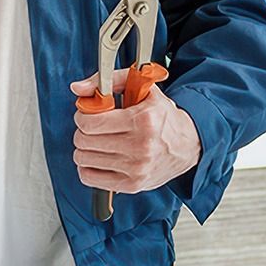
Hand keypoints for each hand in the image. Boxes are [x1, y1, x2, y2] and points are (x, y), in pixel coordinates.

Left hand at [70, 68, 202, 193]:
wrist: (188, 144)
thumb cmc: (162, 115)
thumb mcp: (142, 87)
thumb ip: (108, 80)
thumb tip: (77, 87)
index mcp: (142, 121)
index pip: (90, 122)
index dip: (82, 115)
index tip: (87, 113)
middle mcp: (140, 147)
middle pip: (84, 141)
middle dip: (82, 130)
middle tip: (92, 127)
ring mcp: (137, 169)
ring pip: (84, 159)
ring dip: (83, 148)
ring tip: (96, 141)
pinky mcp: (133, 185)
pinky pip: (91, 178)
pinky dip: (87, 167)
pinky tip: (98, 157)